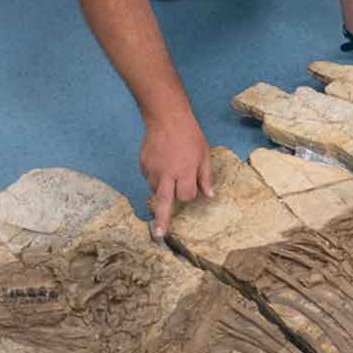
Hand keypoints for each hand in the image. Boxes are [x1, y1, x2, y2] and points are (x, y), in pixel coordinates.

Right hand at [139, 112, 213, 240]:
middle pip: (163, 202)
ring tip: (170, 173)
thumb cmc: (190, 136)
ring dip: (163, 190)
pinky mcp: (143, 165)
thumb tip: (209, 196)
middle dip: (162, 220)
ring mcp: (152, 170)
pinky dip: (156, 178)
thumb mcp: (204, 155)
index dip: (189, 194)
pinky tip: (162, 165)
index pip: (186, 196)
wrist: (166, 117)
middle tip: (159, 235)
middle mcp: (166, 173)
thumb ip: (205, 177)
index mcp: (184, 171)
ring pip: (156, 190)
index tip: (191, 191)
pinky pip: (149, 179)